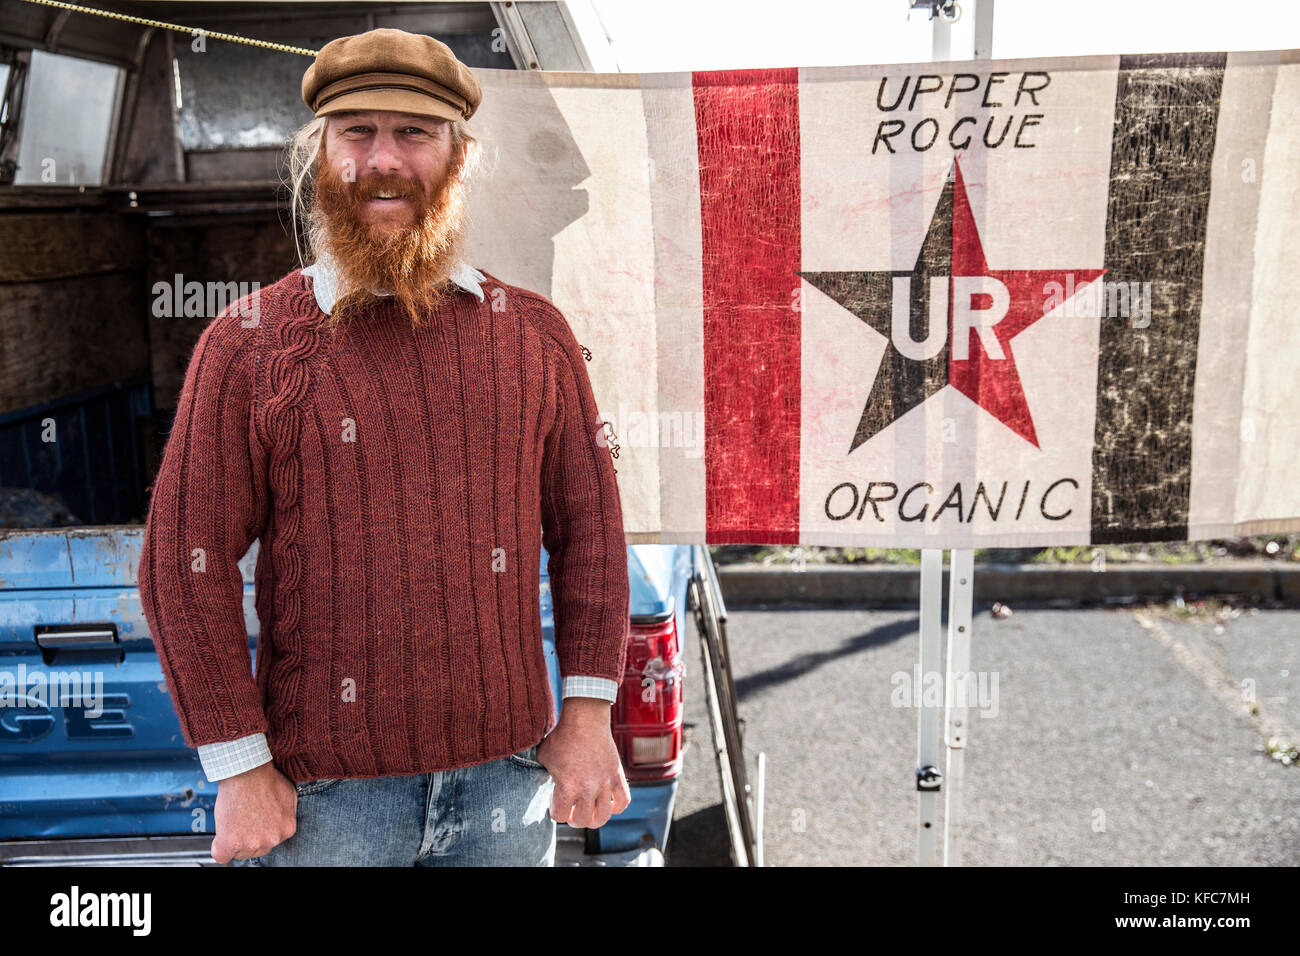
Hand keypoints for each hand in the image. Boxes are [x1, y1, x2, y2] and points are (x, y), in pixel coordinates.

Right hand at [209, 761, 297, 863]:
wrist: (247, 771)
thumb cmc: (266, 778)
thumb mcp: (289, 795)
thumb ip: (286, 814)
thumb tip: (281, 822)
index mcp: (287, 829)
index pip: (271, 842)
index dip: (260, 831)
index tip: (254, 821)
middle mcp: (272, 839)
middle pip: (256, 849)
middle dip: (249, 836)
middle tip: (243, 818)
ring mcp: (252, 843)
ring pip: (240, 852)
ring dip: (234, 839)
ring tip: (234, 819)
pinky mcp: (232, 843)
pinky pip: (222, 856)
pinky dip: (219, 847)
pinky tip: (221, 836)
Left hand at [535, 698, 630, 828]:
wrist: (585, 719)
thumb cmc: (561, 736)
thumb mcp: (544, 758)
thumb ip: (543, 776)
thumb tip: (542, 786)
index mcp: (567, 786)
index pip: (560, 816)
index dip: (556, 812)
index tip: (556, 806)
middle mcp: (588, 788)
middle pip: (583, 821)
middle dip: (575, 819)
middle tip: (572, 812)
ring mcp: (605, 782)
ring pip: (604, 816)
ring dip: (595, 819)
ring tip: (590, 812)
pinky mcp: (617, 775)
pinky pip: (623, 801)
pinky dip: (617, 807)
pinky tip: (608, 803)